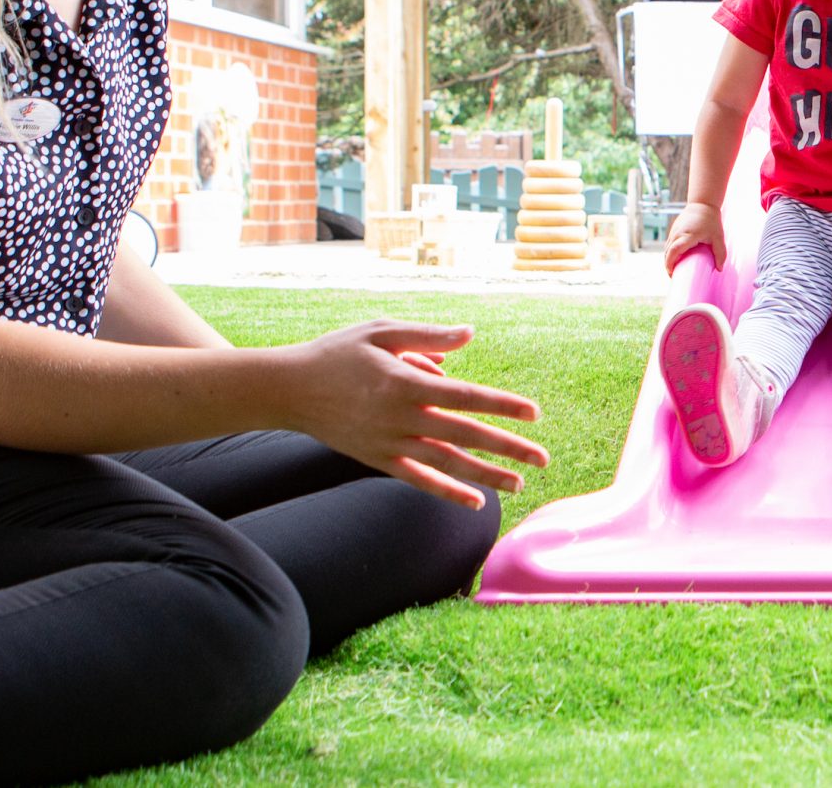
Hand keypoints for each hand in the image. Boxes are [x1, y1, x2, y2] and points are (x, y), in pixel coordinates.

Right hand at [284, 320, 547, 509]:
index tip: (533, 413)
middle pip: (464, 435)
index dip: (501, 405)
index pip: (465, 396)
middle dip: (507, 447)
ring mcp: (389, 443)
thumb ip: (428, 337)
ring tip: (520, 483)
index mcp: (405, 381)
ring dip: (486, 475)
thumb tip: (470, 336)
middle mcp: (401, 417)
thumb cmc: (338, 352)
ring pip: (447, 463)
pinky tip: (476, 501)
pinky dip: (448, 491)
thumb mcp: (381, 331)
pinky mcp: (378, 460)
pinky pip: (419, 480)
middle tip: (543, 458)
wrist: (289, 389)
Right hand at [663, 202, 725, 273]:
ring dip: (668, 259)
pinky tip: (675, 259)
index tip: (672, 272)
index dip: (670, 262)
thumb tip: (719, 269)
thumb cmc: (711, 221)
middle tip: (674, 276)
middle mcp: (678, 233)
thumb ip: (720, 253)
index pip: (675, 250)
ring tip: (674, 269)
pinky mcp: (673, 230)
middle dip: (668, 265)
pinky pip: (669, 243)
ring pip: (666, 248)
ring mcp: (674, 230)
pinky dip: (669, 252)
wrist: (702, 204)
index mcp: (688, 235)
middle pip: (667, 251)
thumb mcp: (718, 237)